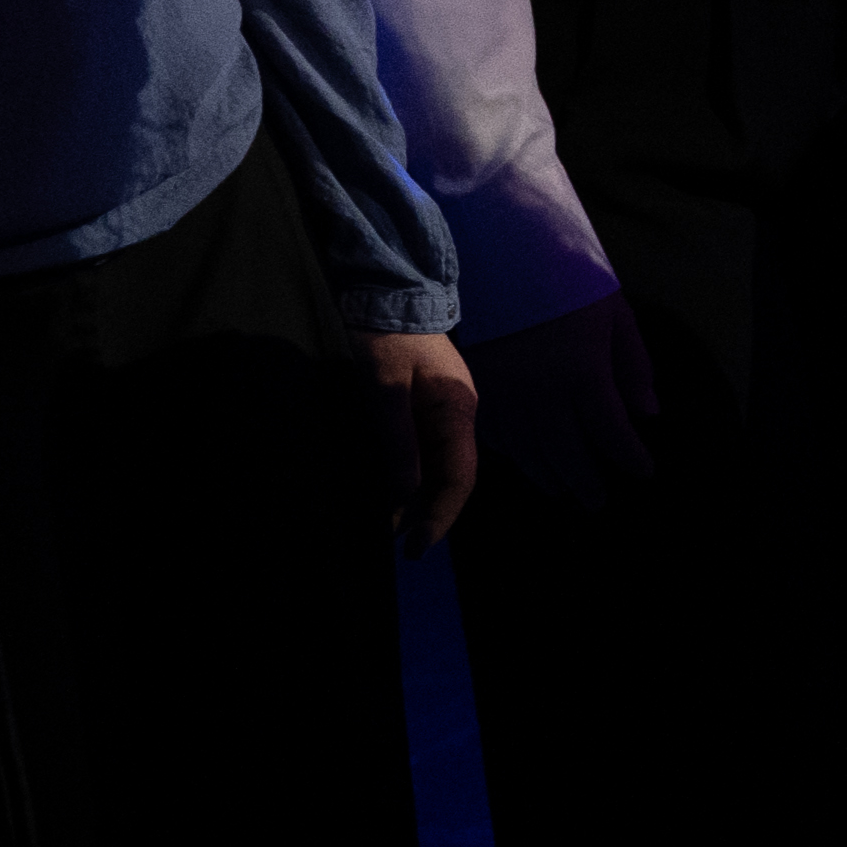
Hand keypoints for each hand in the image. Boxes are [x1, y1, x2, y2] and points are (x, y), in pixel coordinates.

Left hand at [363, 330, 481, 549]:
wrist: (387, 296)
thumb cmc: (386, 340)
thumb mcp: (385, 392)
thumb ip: (398, 443)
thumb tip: (405, 495)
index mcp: (459, 409)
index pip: (461, 476)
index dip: (441, 515)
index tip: (417, 545)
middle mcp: (461, 415)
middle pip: (455, 477)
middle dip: (432, 515)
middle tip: (403, 550)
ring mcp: (448, 412)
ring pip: (442, 469)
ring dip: (421, 501)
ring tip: (395, 531)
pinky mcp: (431, 409)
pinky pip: (429, 454)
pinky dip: (414, 480)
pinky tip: (396, 497)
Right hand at [463, 288, 659, 510]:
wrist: (501, 257)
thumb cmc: (568, 283)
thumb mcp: (616, 314)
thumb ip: (634, 366)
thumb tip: (647, 415)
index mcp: (582, 373)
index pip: (611, 434)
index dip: (630, 458)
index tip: (643, 473)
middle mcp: (541, 394)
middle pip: (568, 454)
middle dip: (587, 482)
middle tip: (598, 502)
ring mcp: (504, 396)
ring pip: (528, 453)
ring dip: (548, 477)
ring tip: (563, 492)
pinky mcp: (476, 390)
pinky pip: (494, 436)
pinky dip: (512, 456)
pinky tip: (525, 463)